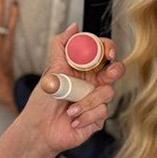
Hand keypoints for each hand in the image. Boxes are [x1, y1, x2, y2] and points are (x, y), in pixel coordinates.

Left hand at [0, 23, 125, 157]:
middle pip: (117, 70)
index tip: (107, 54)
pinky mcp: (99, 117)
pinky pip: (102, 112)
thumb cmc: (43, 102)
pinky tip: (73, 121)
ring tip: (69, 111)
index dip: (109, 49)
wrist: (39, 130)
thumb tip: (73, 26)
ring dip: (86, 103)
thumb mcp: (51, 71)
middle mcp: (94, 83)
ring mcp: (99, 100)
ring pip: (108, 93)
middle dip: (115, 71)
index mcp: (85, 69)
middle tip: (106, 76)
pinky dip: (85, 116)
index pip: (103, 52)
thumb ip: (61, 46)